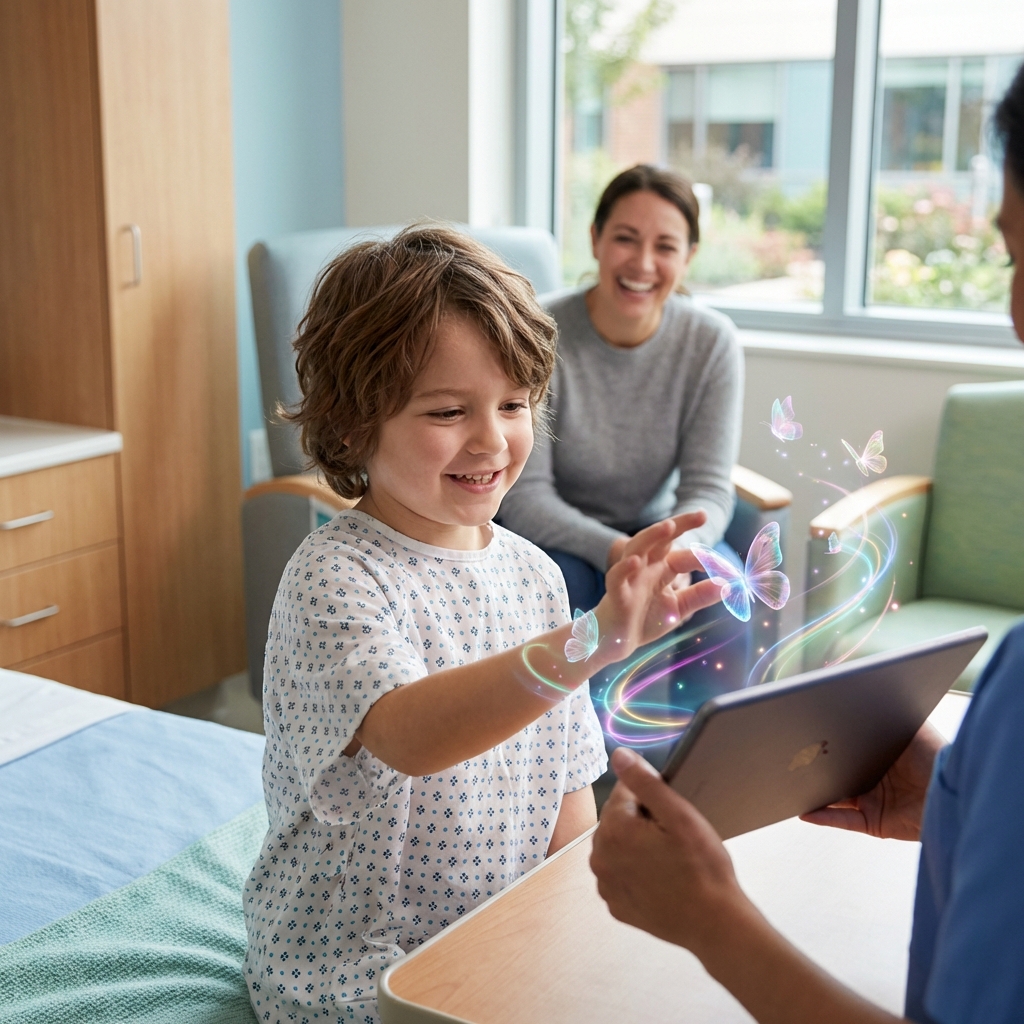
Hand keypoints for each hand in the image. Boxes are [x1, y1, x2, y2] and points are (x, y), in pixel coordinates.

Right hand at [594, 512, 721, 662]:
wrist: (615, 641)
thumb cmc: (644, 620)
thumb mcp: (678, 607)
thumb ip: (700, 595)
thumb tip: (729, 585)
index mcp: (661, 569)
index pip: (684, 554)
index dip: (703, 556)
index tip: (726, 566)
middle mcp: (646, 567)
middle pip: (660, 539)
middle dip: (679, 525)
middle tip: (701, 515)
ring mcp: (629, 578)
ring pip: (637, 548)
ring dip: (651, 536)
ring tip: (668, 526)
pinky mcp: (615, 594)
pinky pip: (616, 577)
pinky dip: (624, 568)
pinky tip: (635, 562)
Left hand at [594, 748, 903, 1023]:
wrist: (715, 924)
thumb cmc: (702, 868)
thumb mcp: (679, 816)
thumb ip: (645, 782)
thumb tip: (619, 755)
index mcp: (613, 830)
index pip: (624, 793)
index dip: (651, 798)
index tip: (672, 815)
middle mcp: (599, 857)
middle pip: (617, 820)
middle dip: (640, 822)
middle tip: (673, 839)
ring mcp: (606, 885)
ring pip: (618, 847)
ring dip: (636, 846)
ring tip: (669, 859)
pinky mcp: (616, 905)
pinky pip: (620, 875)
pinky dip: (635, 872)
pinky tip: (660, 878)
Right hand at [800, 721, 945, 839]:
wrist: (952, 791)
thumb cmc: (937, 758)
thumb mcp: (911, 727)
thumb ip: (888, 713)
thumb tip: (865, 694)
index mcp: (880, 757)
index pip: (848, 752)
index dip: (829, 747)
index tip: (807, 739)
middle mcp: (875, 780)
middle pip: (838, 776)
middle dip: (817, 770)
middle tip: (794, 762)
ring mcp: (874, 802)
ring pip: (836, 799)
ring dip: (815, 794)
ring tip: (793, 786)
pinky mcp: (875, 823)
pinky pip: (844, 821)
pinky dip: (824, 817)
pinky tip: (806, 811)